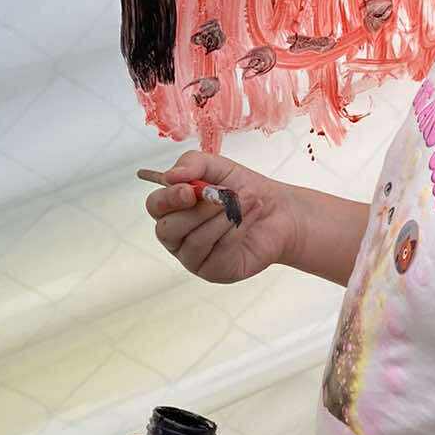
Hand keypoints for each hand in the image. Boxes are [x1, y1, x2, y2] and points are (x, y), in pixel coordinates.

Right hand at [142, 152, 300, 284]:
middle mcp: (178, 236)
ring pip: (196, 240)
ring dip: (224, 217)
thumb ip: (192, 164)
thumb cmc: (243, 189)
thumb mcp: (218, 167)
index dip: (169, 198)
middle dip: (199, 210)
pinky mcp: (215, 270)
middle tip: (225, 196)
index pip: (155, 206)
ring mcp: (194, 257)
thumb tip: (169, 176)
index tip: (190, 190)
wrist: (279, 210)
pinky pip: (220, 250)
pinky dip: (238, 229)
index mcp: (173, 209)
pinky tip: (252, 215)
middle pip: (168, 229)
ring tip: (249, 199)